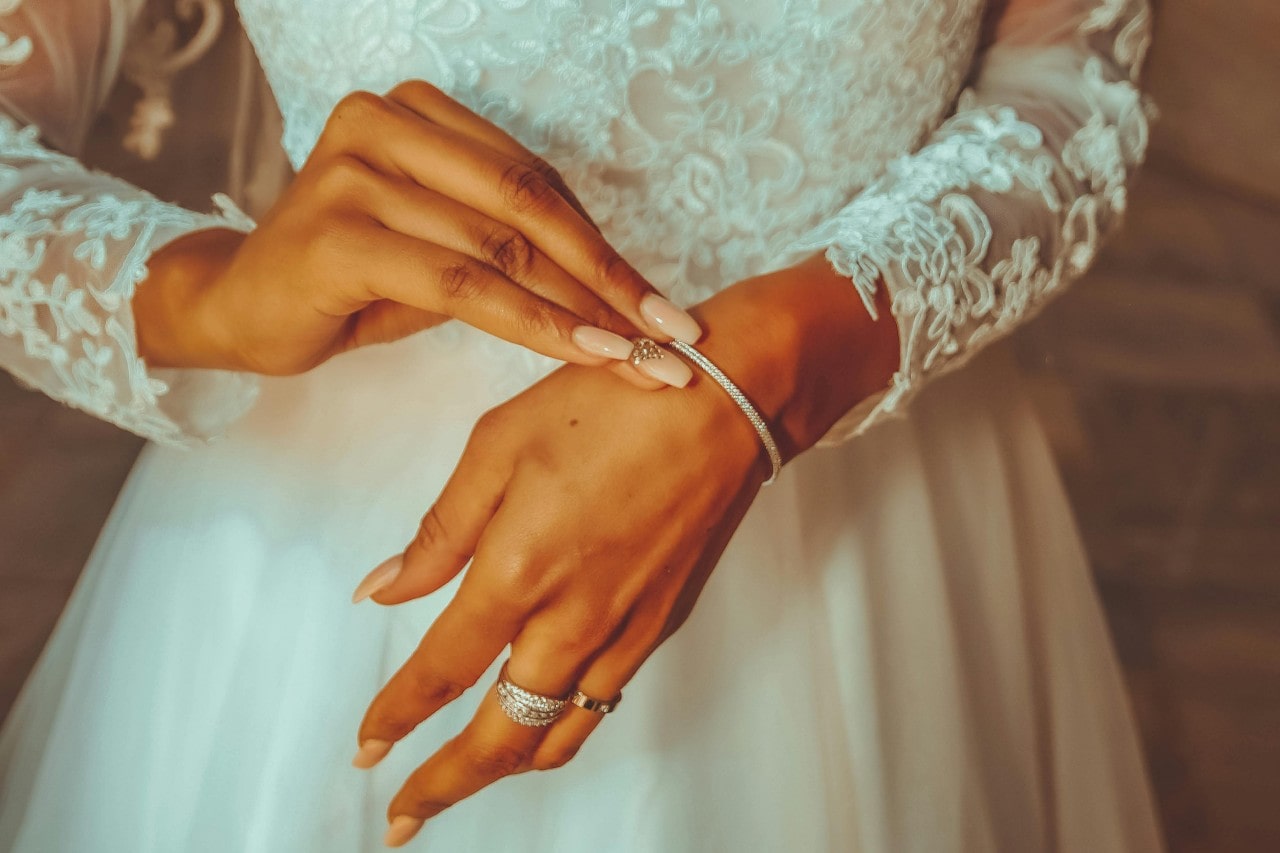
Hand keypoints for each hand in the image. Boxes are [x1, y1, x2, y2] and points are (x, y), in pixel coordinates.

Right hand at [133, 81, 701, 386]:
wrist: (237, 307)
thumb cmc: (350, 280)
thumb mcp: (438, 251)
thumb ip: (508, 246)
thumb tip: (617, 289)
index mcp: (419, 112)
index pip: (537, 182)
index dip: (606, 246)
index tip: (663, 305)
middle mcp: (385, 124)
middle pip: (531, 206)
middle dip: (612, 278)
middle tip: (673, 337)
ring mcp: (355, 173)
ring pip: (502, 248)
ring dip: (584, 310)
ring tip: (642, 359)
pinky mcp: (337, 235)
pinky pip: (461, 283)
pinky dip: (533, 323)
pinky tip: (585, 352)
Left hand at [347, 256, 898, 845]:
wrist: (724, 404)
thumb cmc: (609, 405)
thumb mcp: (498, 445)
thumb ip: (439, 531)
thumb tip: (382, 591)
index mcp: (519, 571)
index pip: (442, 672)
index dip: (395, 718)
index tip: (366, 747)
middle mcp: (572, 620)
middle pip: (501, 738)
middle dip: (446, 787)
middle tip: (404, 818)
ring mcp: (623, 631)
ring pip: (557, 736)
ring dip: (504, 770)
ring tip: (464, 781)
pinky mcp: (659, 625)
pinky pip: (601, 705)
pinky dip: (561, 733)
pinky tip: (540, 722)